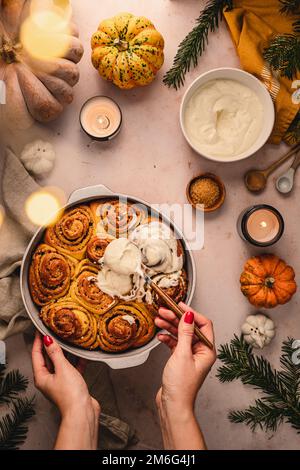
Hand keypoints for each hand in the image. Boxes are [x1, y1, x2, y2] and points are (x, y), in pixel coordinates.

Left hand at [32, 331, 99, 449]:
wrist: (82, 411)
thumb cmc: (70, 393)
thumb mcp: (62, 368)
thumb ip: (56, 353)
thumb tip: (48, 340)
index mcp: (41, 377)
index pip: (36, 355)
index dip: (38, 341)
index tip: (40, 330)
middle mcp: (49, 380)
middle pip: (47, 359)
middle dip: (50, 345)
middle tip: (54, 332)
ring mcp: (60, 382)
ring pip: (60, 363)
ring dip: (64, 352)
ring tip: (68, 339)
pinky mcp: (71, 385)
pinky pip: (72, 369)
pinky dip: (76, 362)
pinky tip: (82, 355)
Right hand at [155, 303, 215, 413]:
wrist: (173, 405)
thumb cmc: (181, 385)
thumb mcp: (182, 354)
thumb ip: (185, 333)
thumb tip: (188, 315)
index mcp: (207, 350)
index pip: (203, 324)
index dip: (191, 313)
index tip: (179, 305)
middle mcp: (201, 352)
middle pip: (190, 328)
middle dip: (176, 318)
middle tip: (163, 310)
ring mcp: (191, 356)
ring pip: (181, 334)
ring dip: (170, 326)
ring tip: (158, 319)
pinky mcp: (181, 360)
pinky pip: (175, 343)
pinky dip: (167, 338)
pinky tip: (159, 336)